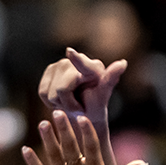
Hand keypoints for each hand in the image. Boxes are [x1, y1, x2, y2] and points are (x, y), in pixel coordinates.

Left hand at [22, 111, 144, 164]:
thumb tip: (142, 163)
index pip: (91, 148)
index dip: (86, 132)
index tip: (81, 117)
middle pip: (70, 148)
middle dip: (63, 129)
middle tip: (57, 112)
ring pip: (54, 157)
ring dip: (48, 140)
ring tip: (43, 124)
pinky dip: (33, 162)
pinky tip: (25, 149)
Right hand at [37, 48, 124, 162]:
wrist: (82, 112)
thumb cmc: (95, 105)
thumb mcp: (103, 96)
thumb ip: (111, 78)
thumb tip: (123, 62)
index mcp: (93, 67)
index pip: (83, 65)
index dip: (76, 60)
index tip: (70, 52)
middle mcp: (74, 61)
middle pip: (62, 89)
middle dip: (69, 103)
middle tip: (79, 106)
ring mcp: (59, 64)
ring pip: (50, 93)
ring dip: (60, 104)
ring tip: (71, 102)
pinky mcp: (49, 71)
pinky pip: (42, 92)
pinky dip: (51, 102)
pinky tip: (61, 100)